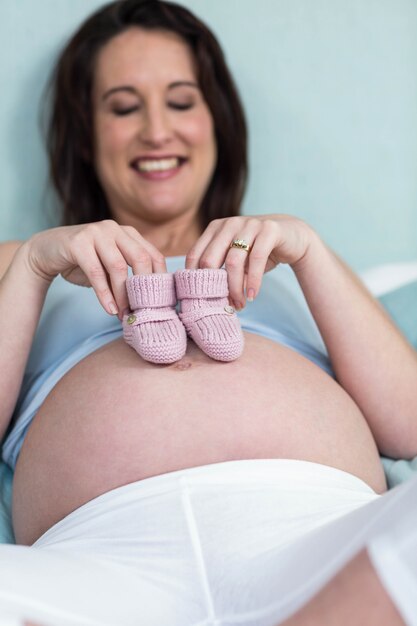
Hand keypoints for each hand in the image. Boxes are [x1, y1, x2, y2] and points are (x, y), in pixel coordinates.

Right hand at [24, 220, 165, 317]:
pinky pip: (96, 272)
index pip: (154, 256)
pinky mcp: (78, 242)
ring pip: (118, 266)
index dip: (159, 281)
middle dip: (143, 288)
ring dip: (122, 295)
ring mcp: (96, 232)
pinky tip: (109, 309)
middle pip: (140, 258)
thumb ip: (129, 277)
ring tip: (123, 314)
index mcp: (128, 234)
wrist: (47, 251)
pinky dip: (104, 294)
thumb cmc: (84, 262)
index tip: (160, 304)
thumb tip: (150, 304)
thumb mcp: (110, 268)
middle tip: (142, 311)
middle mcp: (115, 229)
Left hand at [185, 214, 314, 308]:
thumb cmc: (258, 251)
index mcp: (215, 228)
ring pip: (233, 262)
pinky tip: (252, 295)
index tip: (202, 300)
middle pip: (210, 260)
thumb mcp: (237, 261)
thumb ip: (221, 273)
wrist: (292, 236)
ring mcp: (249, 224)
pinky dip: (253, 281)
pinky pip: (256, 259)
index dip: (196, 280)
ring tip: (240, 305)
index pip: (195, 256)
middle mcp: (229, 224)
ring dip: (235, 288)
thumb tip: (207, 301)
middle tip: (223, 306)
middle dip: (214, 287)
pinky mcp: (269, 230)